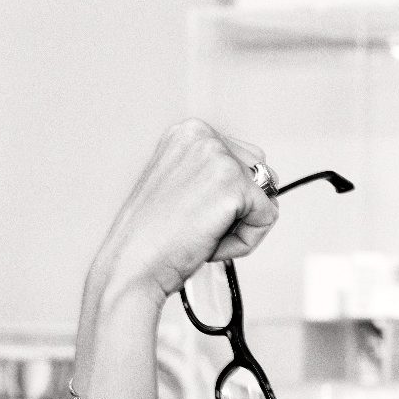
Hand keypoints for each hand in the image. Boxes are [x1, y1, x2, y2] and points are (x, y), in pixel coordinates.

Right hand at [90, 119, 279, 304]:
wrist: (132, 265)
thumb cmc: (151, 236)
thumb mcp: (181, 185)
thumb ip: (214, 174)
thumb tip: (262, 183)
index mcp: (188, 132)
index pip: (245, 159)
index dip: (230, 198)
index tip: (196, 211)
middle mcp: (203, 136)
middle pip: (262, 176)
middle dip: (241, 209)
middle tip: (200, 225)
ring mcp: (218, 158)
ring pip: (265, 198)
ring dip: (242, 226)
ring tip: (204, 233)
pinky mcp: (233, 186)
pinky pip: (267, 219)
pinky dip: (246, 241)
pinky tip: (211, 243)